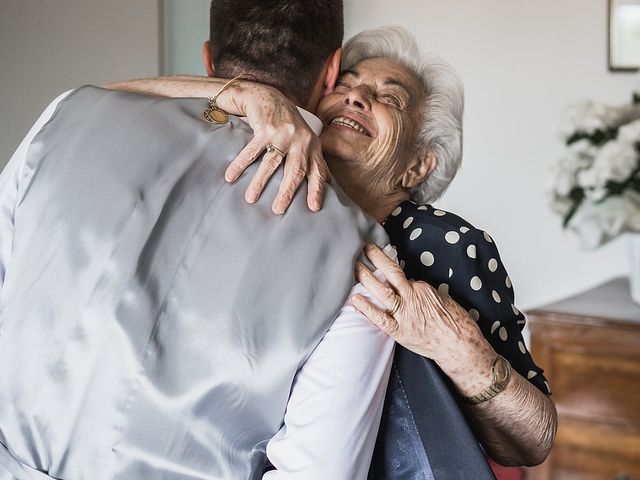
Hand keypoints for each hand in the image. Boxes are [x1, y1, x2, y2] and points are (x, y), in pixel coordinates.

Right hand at [103, 76, 330, 213]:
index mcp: (312, 145)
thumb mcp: (306, 139)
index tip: (313, 208)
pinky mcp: (265, 128)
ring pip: (271, 163)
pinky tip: (230, 177)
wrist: (268, 96)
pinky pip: (251, 151)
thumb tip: (327, 183)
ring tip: (251, 199)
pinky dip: (240, 165)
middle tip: (277, 210)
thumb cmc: (287, 123)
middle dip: (286, 192)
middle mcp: (300, 140)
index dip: (315, 190)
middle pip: (295, 170)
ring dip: (260, 182)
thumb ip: (313, 159)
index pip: (316, 171)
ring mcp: (283, 133)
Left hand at [352, 244, 495, 394]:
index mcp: (422, 288)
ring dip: (366, 278)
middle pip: (390, 273)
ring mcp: (404, 314)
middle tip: (364, 249)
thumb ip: (423, 293)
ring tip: (355, 267)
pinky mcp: (399, 330)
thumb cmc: (455, 323)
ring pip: (381, 291)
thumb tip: (412, 290)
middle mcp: (411, 297)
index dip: (390, 270)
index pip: (401, 276)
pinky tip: (355, 300)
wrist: (460, 344)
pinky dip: (366, 308)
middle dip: (376, 258)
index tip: (380, 260)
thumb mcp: (440, 299)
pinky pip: (379, 318)